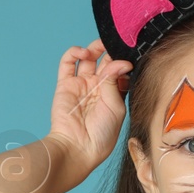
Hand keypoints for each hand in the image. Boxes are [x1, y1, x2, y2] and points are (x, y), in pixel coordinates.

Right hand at [48, 39, 131, 169]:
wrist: (78, 147)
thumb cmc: (102, 134)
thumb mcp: (116, 107)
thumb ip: (115, 82)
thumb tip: (121, 61)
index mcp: (114, 94)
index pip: (120, 70)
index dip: (123, 62)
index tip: (128, 59)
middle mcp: (98, 88)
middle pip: (105, 61)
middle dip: (110, 51)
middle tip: (114, 44)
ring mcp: (82, 85)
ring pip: (88, 58)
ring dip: (94, 48)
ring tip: (98, 47)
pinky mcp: (65, 84)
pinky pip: (68, 63)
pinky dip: (74, 52)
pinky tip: (83, 53)